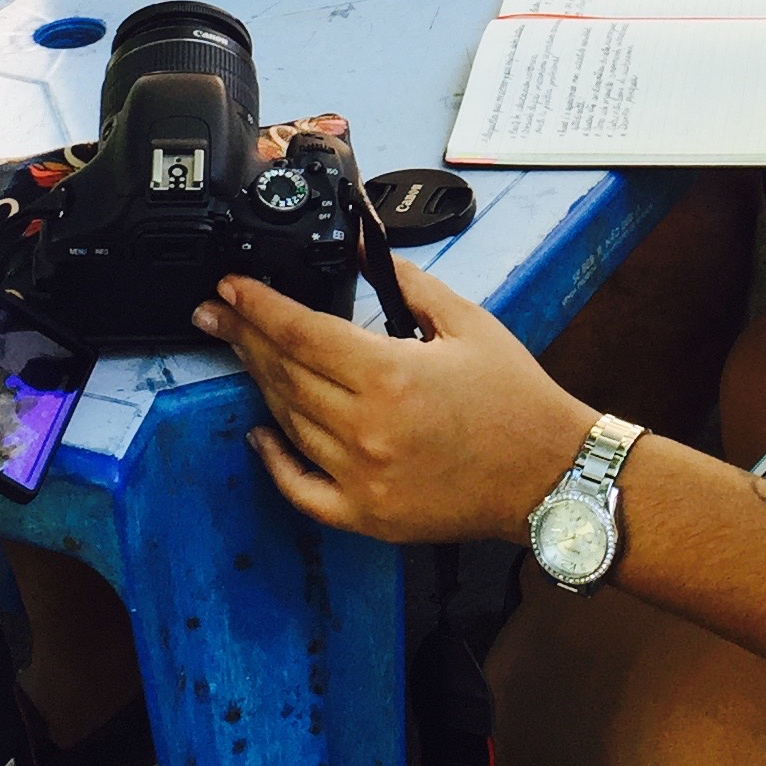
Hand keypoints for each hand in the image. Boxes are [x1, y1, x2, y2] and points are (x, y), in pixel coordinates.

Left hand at [194, 261, 598, 546]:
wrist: (550, 475)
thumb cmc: (515, 399)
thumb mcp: (468, 323)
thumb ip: (409, 284)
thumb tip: (364, 250)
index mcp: (390, 375)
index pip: (300, 332)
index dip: (257, 306)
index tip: (230, 288)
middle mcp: (367, 429)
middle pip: (284, 374)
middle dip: (244, 337)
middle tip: (215, 313)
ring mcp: (362, 478)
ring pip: (289, 422)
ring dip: (261, 384)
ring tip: (244, 353)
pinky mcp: (367, 515)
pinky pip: (301, 490)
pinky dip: (275, 461)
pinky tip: (260, 434)